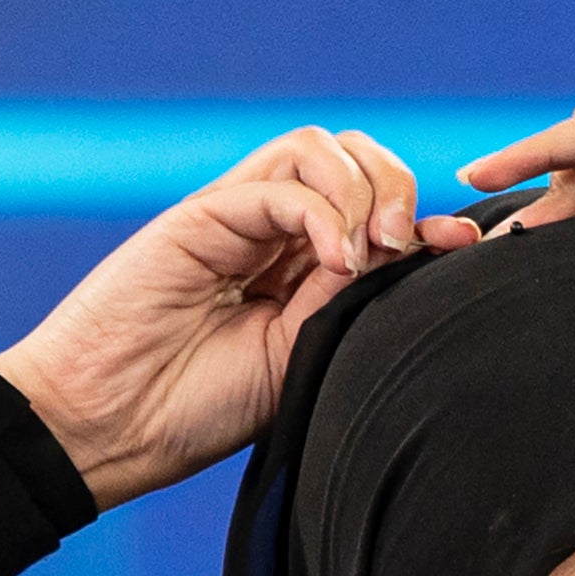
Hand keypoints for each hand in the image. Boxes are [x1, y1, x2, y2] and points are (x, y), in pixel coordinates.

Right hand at [0, 129, 482, 508]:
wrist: (110, 428)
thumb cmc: (197, 411)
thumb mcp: (303, 358)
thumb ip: (354, 302)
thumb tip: (432, 250)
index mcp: (300, 270)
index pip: (377, 207)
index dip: (427, 217)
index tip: (465, 248)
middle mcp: (271, 233)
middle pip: (354, 156)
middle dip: (398, 187)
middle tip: (403, 248)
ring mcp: (235, 218)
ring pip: (319, 147)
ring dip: (363, 189)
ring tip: (366, 254)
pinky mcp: (200, 215)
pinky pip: (278, 180)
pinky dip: (321, 211)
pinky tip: (333, 263)